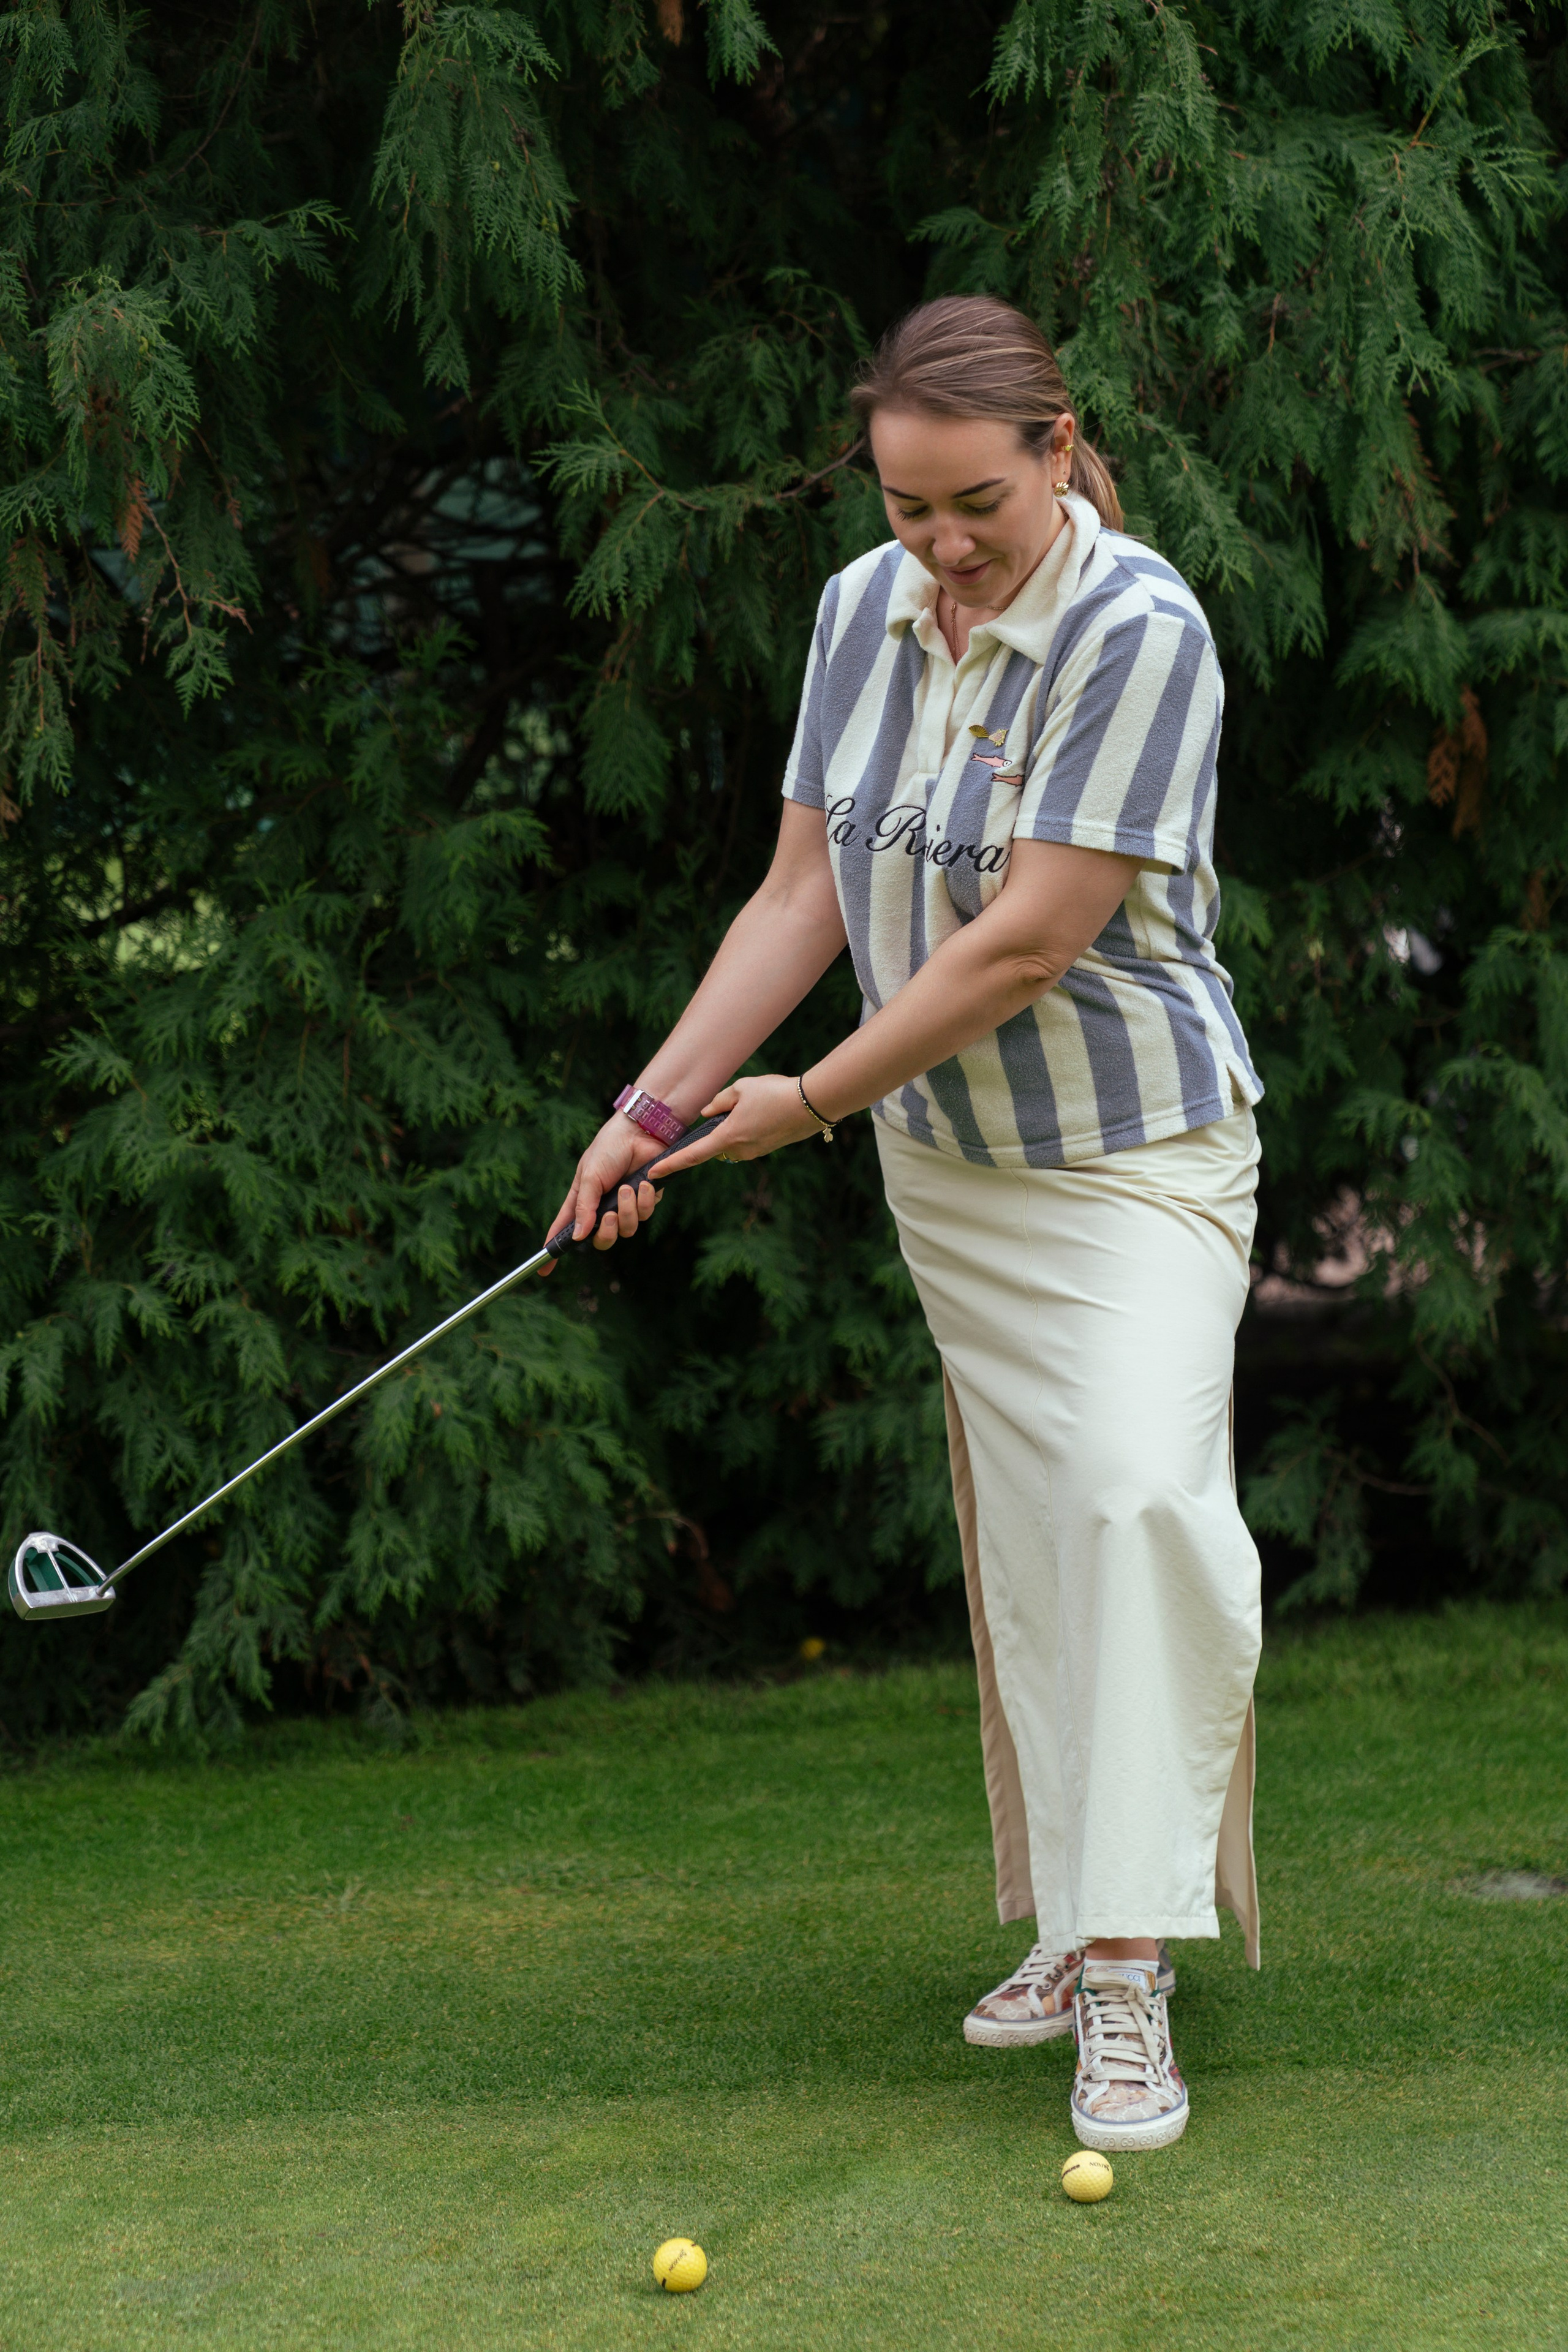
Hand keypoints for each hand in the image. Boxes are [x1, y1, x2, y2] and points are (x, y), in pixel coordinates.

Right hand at [541, 1115, 669, 1270]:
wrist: (640, 1132)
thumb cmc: (608, 1149)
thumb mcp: (589, 1176)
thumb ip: (584, 1207)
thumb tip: (577, 1237)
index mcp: (582, 1201)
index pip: (564, 1230)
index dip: (555, 1250)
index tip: (544, 1271)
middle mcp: (602, 1207)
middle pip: (601, 1240)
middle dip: (606, 1232)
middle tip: (608, 1214)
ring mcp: (624, 1205)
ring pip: (626, 1230)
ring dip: (627, 1210)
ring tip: (628, 1188)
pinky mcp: (645, 1200)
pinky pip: (645, 1214)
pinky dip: (644, 1200)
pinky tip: (644, 1183)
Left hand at [652, 1073, 820, 1172]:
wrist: (811, 1104)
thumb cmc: (774, 1093)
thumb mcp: (740, 1089)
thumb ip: (718, 1102)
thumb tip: (706, 1113)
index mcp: (728, 1137)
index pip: (692, 1155)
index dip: (671, 1164)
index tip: (653, 1172)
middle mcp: (740, 1151)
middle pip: (715, 1142)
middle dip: (717, 1126)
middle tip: (736, 1103)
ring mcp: (755, 1152)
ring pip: (732, 1140)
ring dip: (734, 1125)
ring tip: (756, 1103)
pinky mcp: (766, 1149)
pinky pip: (747, 1140)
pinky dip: (748, 1127)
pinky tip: (764, 1110)